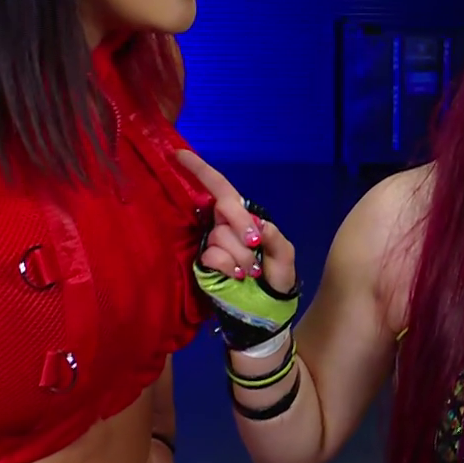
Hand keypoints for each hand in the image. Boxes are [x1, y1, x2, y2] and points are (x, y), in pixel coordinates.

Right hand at [174, 150, 295, 293]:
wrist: (267, 308)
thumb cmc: (276, 276)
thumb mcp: (285, 255)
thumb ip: (275, 238)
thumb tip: (257, 225)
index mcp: (242, 217)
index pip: (221, 188)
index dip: (200, 170)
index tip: (178, 154)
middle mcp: (222, 226)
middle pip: (223, 206)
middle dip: (240, 222)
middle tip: (254, 242)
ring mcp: (211, 244)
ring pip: (219, 235)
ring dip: (241, 255)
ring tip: (251, 270)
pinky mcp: (203, 264)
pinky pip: (212, 255)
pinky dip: (229, 265)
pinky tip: (237, 275)